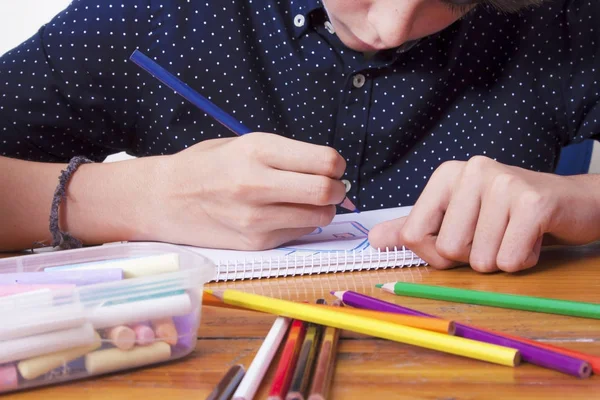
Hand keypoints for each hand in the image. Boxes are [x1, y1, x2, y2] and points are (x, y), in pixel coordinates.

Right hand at [142, 132, 347, 249]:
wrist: (164, 199)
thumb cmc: (206, 166)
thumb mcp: (244, 144)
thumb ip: (286, 156)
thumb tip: (330, 170)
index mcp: (257, 150)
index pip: (324, 160)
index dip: (337, 164)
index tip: (332, 167)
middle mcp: (257, 184)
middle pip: (326, 191)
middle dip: (338, 189)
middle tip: (332, 186)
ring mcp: (256, 217)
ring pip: (319, 217)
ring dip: (323, 209)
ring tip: (307, 201)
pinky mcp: (255, 242)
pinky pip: (299, 233)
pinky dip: (302, 224)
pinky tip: (283, 215)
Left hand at [369, 156, 599, 272]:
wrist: (569, 203)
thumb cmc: (505, 213)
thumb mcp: (456, 217)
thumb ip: (415, 227)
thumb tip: (374, 240)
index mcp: (445, 175)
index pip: (413, 234)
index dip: (434, 253)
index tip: (461, 237)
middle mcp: (471, 171)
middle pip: (446, 249)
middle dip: (470, 257)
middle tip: (494, 234)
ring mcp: (503, 183)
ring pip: (479, 260)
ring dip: (498, 260)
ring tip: (513, 234)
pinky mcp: (534, 202)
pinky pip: (510, 261)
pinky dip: (522, 260)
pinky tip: (531, 237)